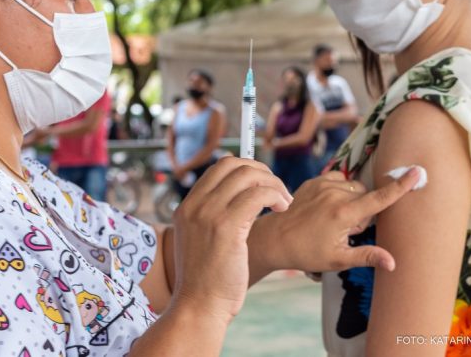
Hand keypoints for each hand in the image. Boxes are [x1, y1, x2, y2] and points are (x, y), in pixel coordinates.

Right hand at [171, 156, 292, 323]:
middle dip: (261, 171)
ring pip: (247, 176)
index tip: (264, 184)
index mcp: (187, 206)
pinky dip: (275, 196)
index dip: (247, 168)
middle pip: (232, 164)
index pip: (219, 167)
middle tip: (277, 190)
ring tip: (284, 202)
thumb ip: (212, 218)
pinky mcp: (226, 227)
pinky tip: (283, 209)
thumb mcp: (200, 240)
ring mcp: (208, 214)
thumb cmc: (207, 281)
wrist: (199, 306)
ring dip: (273, 183)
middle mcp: (194, 205)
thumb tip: (241, 199)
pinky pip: (257, 195)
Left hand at [250, 167, 421, 273]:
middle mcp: (335, 194)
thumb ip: (367, 256)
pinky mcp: (314, 180)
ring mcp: (323, 185)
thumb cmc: (307, 252)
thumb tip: (393, 263)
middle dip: (364, 211)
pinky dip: (339, 191)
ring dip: (352, 200)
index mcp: (344, 213)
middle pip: (367, 196)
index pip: (380, 199)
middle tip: (347, 230)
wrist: (277, 237)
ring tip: (336, 219)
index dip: (401, 186)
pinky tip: (328, 207)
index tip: (417, 171)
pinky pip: (338, 180)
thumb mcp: (338, 259)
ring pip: (354, 187)